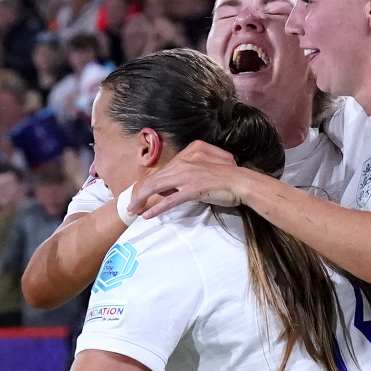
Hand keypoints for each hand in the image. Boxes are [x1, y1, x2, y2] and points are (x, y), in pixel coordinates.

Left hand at [131, 140, 245, 219]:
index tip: (140, 196)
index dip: (148, 185)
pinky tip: (148, 215)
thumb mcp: (203, 171)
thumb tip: (171, 189)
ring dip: (142, 200)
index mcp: (187, 155)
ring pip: (157, 188)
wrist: (241, 182)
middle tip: (130, 206)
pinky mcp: (192, 189)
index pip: (162, 172)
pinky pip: (170, 200)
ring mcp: (187, 176)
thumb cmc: (226, 178)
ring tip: (133, 210)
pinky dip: (157, 208)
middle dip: (139, 194)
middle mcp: (184, 163)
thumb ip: (187, 176)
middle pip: (155, 179)